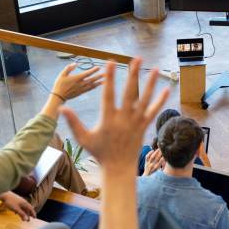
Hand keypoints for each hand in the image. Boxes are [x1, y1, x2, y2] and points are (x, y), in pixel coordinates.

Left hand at [1, 192, 35, 221]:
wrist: (4, 195)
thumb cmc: (10, 202)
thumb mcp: (16, 209)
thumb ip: (21, 214)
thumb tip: (26, 219)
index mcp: (25, 203)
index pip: (31, 209)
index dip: (33, 213)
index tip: (35, 218)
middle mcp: (23, 202)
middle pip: (27, 209)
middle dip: (28, 215)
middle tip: (28, 220)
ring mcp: (19, 201)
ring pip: (23, 208)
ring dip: (24, 213)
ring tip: (23, 218)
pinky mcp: (16, 201)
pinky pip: (20, 207)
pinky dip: (20, 211)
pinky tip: (17, 213)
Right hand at [51, 63, 103, 101]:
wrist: (59, 97)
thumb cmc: (59, 85)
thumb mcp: (62, 75)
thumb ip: (68, 68)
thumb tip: (75, 63)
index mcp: (76, 79)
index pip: (87, 73)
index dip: (93, 70)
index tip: (98, 67)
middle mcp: (80, 84)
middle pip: (92, 79)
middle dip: (99, 76)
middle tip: (105, 74)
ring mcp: (81, 89)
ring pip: (92, 85)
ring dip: (98, 82)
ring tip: (105, 80)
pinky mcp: (81, 93)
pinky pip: (89, 89)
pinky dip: (94, 86)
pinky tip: (97, 85)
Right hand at [60, 58, 169, 173]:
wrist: (118, 168)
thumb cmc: (99, 153)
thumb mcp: (83, 138)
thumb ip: (73, 122)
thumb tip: (61, 107)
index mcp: (108, 119)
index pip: (108, 94)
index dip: (110, 78)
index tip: (111, 62)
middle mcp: (124, 119)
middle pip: (130, 92)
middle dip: (133, 75)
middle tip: (137, 59)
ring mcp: (135, 122)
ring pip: (144, 100)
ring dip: (150, 84)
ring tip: (156, 69)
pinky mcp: (144, 126)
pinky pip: (153, 112)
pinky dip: (160, 101)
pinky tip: (167, 89)